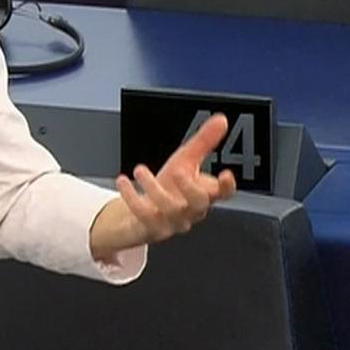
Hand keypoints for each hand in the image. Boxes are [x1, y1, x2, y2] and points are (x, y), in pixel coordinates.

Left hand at [92, 113, 238, 254]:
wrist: (138, 216)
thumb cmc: (167, 188)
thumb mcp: (185, 161)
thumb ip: (204, 141)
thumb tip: (221, 119)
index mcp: (204, 194)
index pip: (223, 194)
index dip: (227, 186)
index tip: (226, 174)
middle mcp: (191, 211)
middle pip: (199, 204)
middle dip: (190, 188)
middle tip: (178, 171)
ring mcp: (172, 222)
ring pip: (170, 209)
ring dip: (153, 188)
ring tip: (140, 170)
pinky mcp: (151, 229)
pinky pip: (144, 216)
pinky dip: (132, 197)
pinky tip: (123, 181)